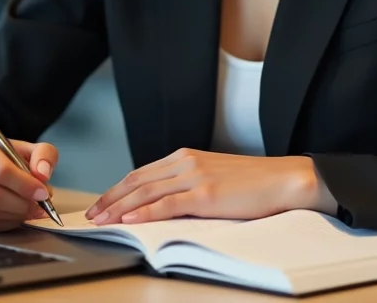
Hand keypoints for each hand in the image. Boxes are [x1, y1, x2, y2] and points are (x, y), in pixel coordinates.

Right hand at [0, 136, 57, 231]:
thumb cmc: (9, 157)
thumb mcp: (30, 148)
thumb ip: (43, 155)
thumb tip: (42, 173)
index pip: (0, 170)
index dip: (24, 185)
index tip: (43, 193)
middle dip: (21, 203)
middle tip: (39, 204)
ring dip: (17, 214)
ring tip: (32, 208)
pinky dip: (8, 222)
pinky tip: (18, 214)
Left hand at [85, 149, 335, 224]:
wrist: (285, 179)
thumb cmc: (254, 183)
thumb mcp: (214, 176)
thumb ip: (189, 183)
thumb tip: (165, 201)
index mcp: (186, 156)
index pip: (141, 173)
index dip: (117, 189)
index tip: (101, 203)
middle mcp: (186, 161)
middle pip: (137, 181)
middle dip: (110, 199)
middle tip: (91, 215)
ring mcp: (195, 176)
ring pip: (146, 192)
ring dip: (119, 208)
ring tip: (101, 220)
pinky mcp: (205, 194)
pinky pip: (167, 204)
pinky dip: (144, 213)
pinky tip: (129, 220)